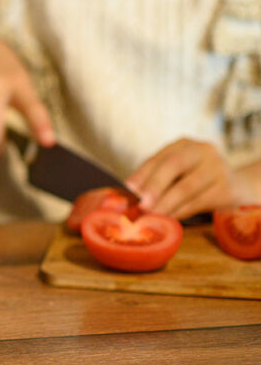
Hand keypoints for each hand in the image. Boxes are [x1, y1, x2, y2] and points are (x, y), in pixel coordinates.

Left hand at [125, 138, 257, 218]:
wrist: (236, 186)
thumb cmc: (196, 179)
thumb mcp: (178, 173)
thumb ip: (156, 178)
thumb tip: (128, 194)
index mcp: (184, 145)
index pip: (159, 157)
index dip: (142, 174)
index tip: (128, 189)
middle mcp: (202, 151)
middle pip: (174, 165)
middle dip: (154, 186)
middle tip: (141, 204)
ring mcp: (217, 168)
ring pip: (186, 187)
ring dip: (165, 204)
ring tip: (151, 216)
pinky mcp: (227, 188)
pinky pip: (198, 202)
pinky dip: (180, 212)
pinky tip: (169, 219)